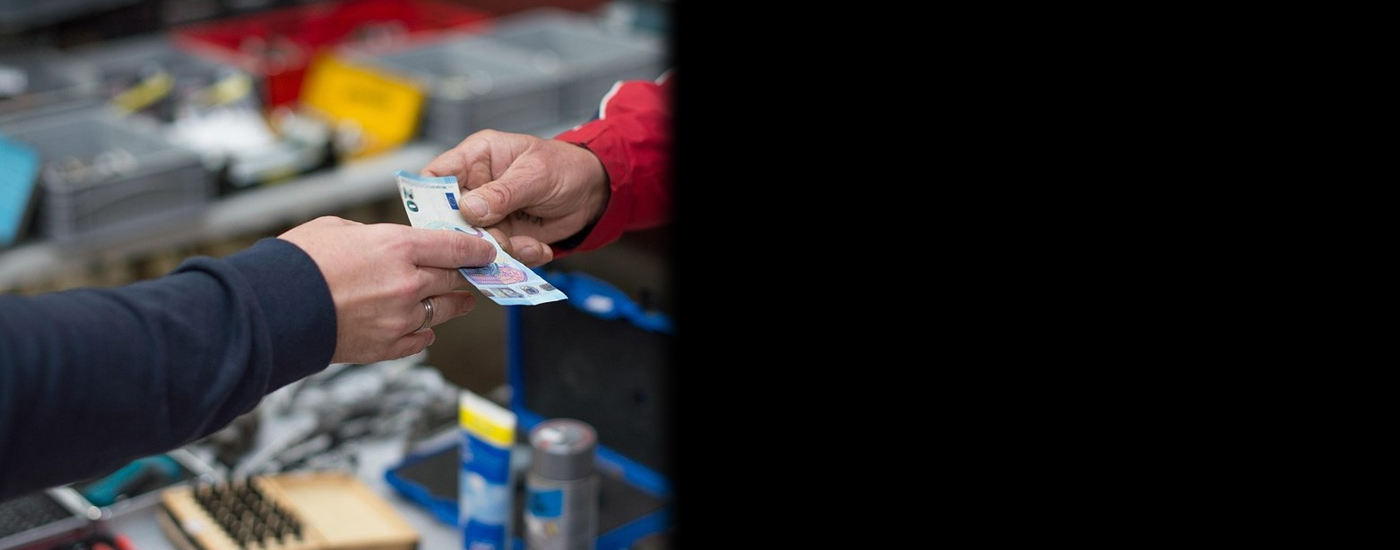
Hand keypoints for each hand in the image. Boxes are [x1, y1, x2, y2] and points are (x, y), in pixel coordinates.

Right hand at [278, 216, 495, 362]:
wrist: (274, 306)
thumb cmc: (298, 263)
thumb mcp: (339, 228)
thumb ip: (375, 236)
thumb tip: (387, 244)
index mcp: (398, 246)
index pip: (456, 246)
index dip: (476, 249)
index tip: (486, 251)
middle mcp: (407, 283)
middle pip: (453, 279)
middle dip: (465, 275)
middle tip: (473, 274)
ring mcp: (400, 318)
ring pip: (443, 311)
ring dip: (452, 304)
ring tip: (460, 301)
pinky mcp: (387, 346)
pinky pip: (421, 340)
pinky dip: (424, 332)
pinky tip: (424, 328)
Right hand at [421, 129, 609, 266]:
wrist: (594, 193)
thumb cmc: (565, 167)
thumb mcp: (535, 174)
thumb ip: (502, 193)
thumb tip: (469, 208)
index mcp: (476, 159)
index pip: (436, 176)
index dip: (428, 199)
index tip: (438, 222)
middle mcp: (476, 187)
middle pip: (450, 217)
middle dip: (470, 235)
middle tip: (495, 241)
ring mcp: (488, 216)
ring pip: (474, 242)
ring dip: (500, 250)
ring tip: (528, 245)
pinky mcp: (504, 236)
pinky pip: (499, 255)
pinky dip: (520, 257)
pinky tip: (539, 247)